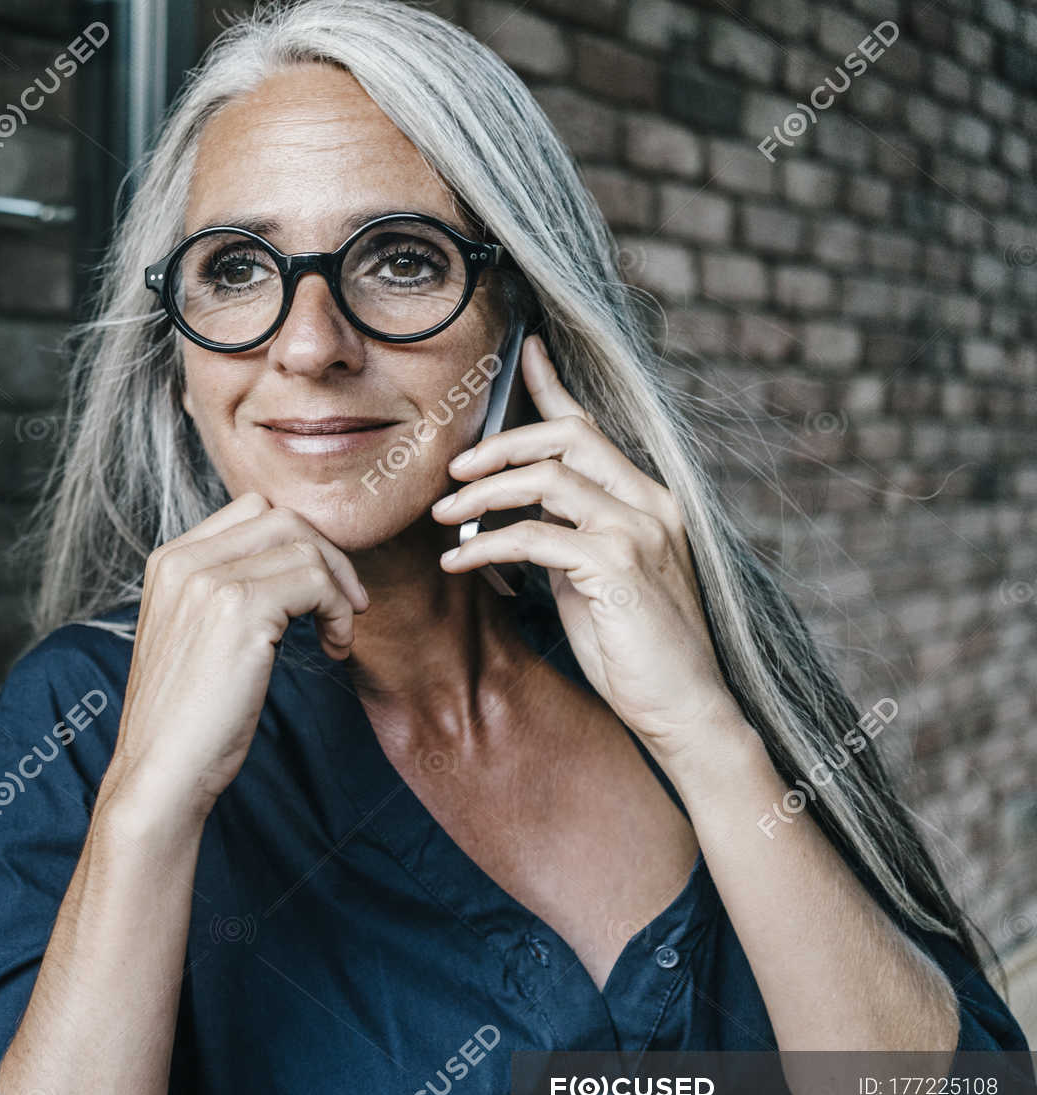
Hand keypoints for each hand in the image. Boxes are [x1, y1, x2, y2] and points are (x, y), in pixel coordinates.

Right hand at [110, 492, 368, 818]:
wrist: (160, 772)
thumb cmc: (187, 718)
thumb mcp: (197, 636)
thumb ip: (226, 592)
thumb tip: (294, 568)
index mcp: (169, 562)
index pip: (252, 511)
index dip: (299, 542)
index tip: (319, 589)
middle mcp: (183, 561)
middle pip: (282, 517)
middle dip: (328, 556)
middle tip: (347, 607)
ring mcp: (208, 581)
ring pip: (304, 546)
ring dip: (339, 589)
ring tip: (339, 636)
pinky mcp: (239, 609)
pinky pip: (315, 581)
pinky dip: (339, 612)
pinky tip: (335, 649)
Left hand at [429, 334, 741, 757]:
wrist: (684, 708)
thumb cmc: (637, 649)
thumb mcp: (595, 578)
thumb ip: (568, 537)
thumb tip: (517, 516)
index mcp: (648, 499)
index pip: (592, 427)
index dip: (554, 384)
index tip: (522, 351)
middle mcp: (650, 503)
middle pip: (566, 437)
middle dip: (500, 444)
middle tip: (453, 470)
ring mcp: (638, 532)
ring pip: (546, 479)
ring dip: (483, 495)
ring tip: (445, 518)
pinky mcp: (618, 568)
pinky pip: (534, 536)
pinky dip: (486, 544)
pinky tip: (459, 562)